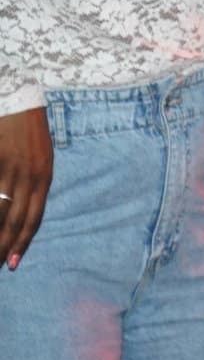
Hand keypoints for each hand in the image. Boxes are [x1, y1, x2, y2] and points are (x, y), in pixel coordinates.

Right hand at [0, 107, 51, 269]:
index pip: (33, 217)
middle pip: (14, 219)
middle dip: (3, 245)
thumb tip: (21, 210)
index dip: (22, 241)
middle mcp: (29, 175)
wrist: (16, 96)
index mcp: (44, 176)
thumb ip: (33, 182)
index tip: (13, 263)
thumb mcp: (39, 156)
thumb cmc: (26, 128)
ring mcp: (9, 168)